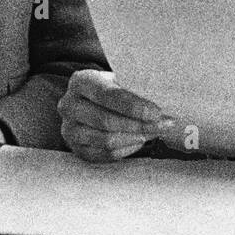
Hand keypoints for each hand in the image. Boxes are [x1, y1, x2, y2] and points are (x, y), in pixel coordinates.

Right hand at [59, 69, 173, 161]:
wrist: (91, 102)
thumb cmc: (112, 89)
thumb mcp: (119, 80)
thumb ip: (136, 87)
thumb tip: (166, 99)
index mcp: (80, 81)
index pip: (107, 95)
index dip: (133, 106)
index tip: (156, 112)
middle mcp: (69, 105)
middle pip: (106, 120)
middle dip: (138, 125)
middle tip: (163, 125)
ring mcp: (69, 129)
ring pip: (105, 140)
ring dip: (135, 138)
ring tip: (154, 132)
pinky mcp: (76, 149)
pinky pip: (104, 154)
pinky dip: (126, 149)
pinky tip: (140, 141)